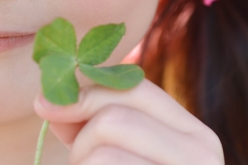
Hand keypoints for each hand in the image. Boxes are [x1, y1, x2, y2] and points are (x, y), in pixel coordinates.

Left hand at [34, 79, 224, 164]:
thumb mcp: (120, 158)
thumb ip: (94, 126)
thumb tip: (50, 98)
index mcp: (195, 136)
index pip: (136, 90)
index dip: (86, 92)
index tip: (44, 105)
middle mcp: (203, 152)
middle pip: (115, 114)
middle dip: (80, 138)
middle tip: (79, 162)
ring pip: (103, 141)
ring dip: (81, 163)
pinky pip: (103, 164)